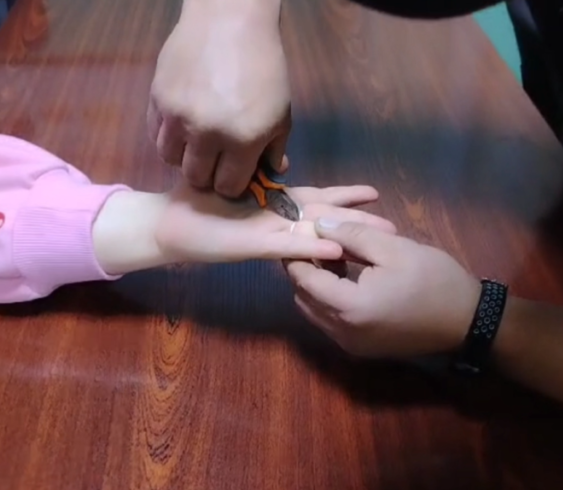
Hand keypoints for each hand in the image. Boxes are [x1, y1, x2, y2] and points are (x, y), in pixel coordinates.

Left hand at [93, 186, 394, 274]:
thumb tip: (280, 164)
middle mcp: (278, 222)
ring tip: (378, 239)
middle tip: (394, 227)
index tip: (375, 194)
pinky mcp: (253, 247)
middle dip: (359, 223)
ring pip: (315, 237)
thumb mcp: (232, 179)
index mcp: (275, 205)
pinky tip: (336, 251)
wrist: (168, 225)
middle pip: (326, 221)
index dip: (346, 197)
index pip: (318, 199)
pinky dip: (311, 249)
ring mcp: (268, 235)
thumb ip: (256, 173)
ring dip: (347, 239)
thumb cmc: (196, 202)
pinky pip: (287, 247)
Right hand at [148, 0, 290, 196]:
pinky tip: (182, 124)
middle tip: (214, 160)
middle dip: (207, 174)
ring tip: (196, 141)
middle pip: (197, 178)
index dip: (231, 184)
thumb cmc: (262, 67)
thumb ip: (273, 148)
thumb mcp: (280, 111)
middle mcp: (207, 134)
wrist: (228, 21)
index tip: (232, 174)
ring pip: (170, 160)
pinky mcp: (158, 100)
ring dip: (184, 156)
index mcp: (243, 139)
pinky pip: (156, 134)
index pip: (228, 187)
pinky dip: (168, 135)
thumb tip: (271, 175)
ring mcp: (178, 117)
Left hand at [284, 219, 481, 358]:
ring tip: (329, 257)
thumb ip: (351, 234)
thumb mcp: (394, 247)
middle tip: (312, 241)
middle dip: (301, 269)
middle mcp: (342, 332)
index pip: (303, 279)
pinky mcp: (361, 348)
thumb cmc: (434, 280)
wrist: (468, 321)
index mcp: (349, 307)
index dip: (296, 253)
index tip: (297, 231)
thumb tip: (319, 224)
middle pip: (303, 298)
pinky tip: (344, 278)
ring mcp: (351, 344)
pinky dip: (328, 301)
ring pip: (314, 312)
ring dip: (314, 286)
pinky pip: (330, 322)